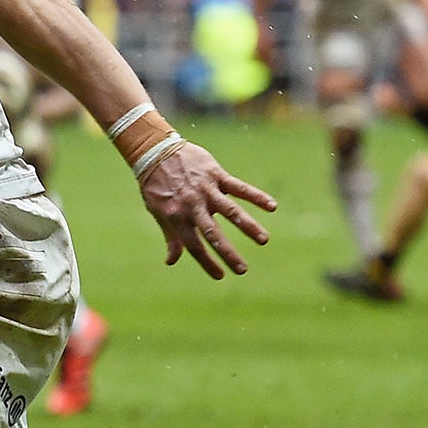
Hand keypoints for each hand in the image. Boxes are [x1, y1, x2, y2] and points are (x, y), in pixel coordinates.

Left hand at [138, 142, 275, 278]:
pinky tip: (272, 206)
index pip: (194, 246)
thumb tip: (171, 261)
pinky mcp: (216, 174)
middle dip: (228, 252)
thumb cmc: (155, 185)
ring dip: (247, 226)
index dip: (206, 262)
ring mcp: (205, 189)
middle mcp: (192, 206)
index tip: (220, 276)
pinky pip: (239, 187)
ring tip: (263, 240)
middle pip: (213, 233)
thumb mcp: (157, 212)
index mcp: (176, 217)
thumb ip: (170, 237)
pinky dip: (256, 196)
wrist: (155, 151)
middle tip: (242, 269)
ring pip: (230, 211)